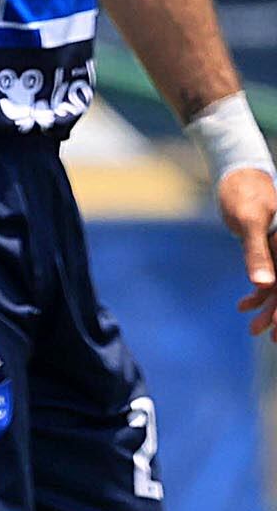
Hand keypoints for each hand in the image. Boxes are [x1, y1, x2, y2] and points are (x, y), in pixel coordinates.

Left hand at [224, 162, 276, 338]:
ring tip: (252, 329)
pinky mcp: (272, 249)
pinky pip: (271, 275)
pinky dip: (259, 292)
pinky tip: (243, 306)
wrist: (238, 174)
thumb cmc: (243, 193)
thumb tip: (263, 284)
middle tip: (263, 336)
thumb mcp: (248, 220)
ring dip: (267, 306)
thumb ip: (256, 251)